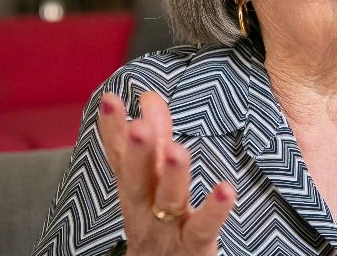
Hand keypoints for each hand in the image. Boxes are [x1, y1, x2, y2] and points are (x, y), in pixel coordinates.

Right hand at [98, 92, 235, 255]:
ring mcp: (167, 230)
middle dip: (138, 151)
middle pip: (137, 180)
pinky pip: (202, 228)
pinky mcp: (193, 247)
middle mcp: (145, 209)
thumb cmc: (158, 225)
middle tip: (138, 125)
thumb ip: (155, 139)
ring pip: (168, 202)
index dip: (113, 130)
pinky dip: (214, 210)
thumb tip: (149, 96)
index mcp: (136, 190)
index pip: (121, 156)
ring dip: (172, 176)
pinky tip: (226, 189)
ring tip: (178, 151)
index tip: (111, 100)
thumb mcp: (153, 182)